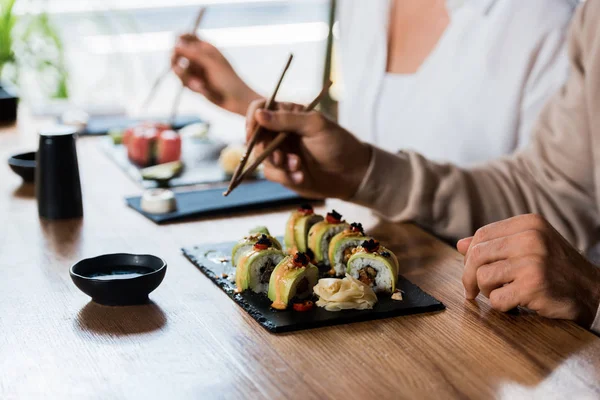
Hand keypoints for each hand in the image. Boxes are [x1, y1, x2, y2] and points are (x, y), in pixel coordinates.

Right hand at [171, 34, 261, 114]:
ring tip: (199, 85)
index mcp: (206, 48)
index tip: (178, 48)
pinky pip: (184, 82)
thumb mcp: (211, 63)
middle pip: (178, 52)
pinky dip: (191, 86)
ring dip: (186, 77)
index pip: (187, 37)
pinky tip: (203, 90)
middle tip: (178, 67)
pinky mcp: (195, 83)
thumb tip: (176, 46)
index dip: (179, 40)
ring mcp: (197, 71)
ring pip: (179, 69)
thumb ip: (193, 54)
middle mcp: (199, 58)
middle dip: (176, 60)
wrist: (236, 99)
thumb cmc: (227, 79)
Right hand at [245, 99, 371, 199]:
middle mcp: (280, 132)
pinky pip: (271, 173)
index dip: (253, 119)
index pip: (260, 108)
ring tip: (298, 167)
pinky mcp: (282, 171)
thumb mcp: (315, 125)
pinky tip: (302, 177)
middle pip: (256, 136)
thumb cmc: (338, 143)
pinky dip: (285, 176)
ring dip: (278, 164)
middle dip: (265, 148)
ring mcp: (280, 152)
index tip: (253, 132)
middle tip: (280, 158)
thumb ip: (287, 119)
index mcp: (288, 114)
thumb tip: (258, 113)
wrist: (351, 174)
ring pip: (261, 157)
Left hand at [457, 214, 599, 326]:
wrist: (594, 293)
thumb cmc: (557, 270)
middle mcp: (530, 238)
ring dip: (487, 291)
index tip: (471, 269)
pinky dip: (502, 306)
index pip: (481, 235)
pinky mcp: (532, 286)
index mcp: (528, 223)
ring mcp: (532, 261)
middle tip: (471, 290)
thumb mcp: (531, 247)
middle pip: (476, 255)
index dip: (470, 255)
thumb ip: (496, 243)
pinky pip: (496, 299)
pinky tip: (516, 304)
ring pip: (482, 277)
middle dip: (469, 276)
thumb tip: (460, 244)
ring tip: (504, 293)